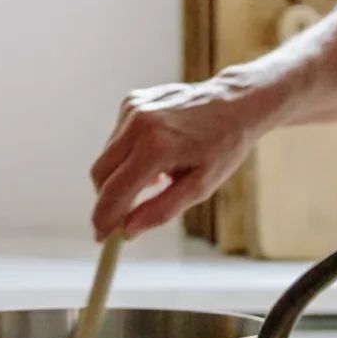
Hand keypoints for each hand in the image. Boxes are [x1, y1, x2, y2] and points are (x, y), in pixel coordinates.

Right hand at [89, 80, 268, 236]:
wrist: (236, 101)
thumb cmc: (224, 146)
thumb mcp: (201, 186)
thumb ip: (162, 210)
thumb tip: (128, 230)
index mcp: (156, 146)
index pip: (114, 191)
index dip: (103, 218)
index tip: (102, 237)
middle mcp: (138, 123)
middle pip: (100, 173)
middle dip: (107, 198)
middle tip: (124, 217)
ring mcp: (133, 108)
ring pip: (107, 156)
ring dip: (121, 175)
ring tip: (159, 177)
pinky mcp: (132, 100)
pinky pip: (117, 138)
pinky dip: (129, 154)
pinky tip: (158, 154)